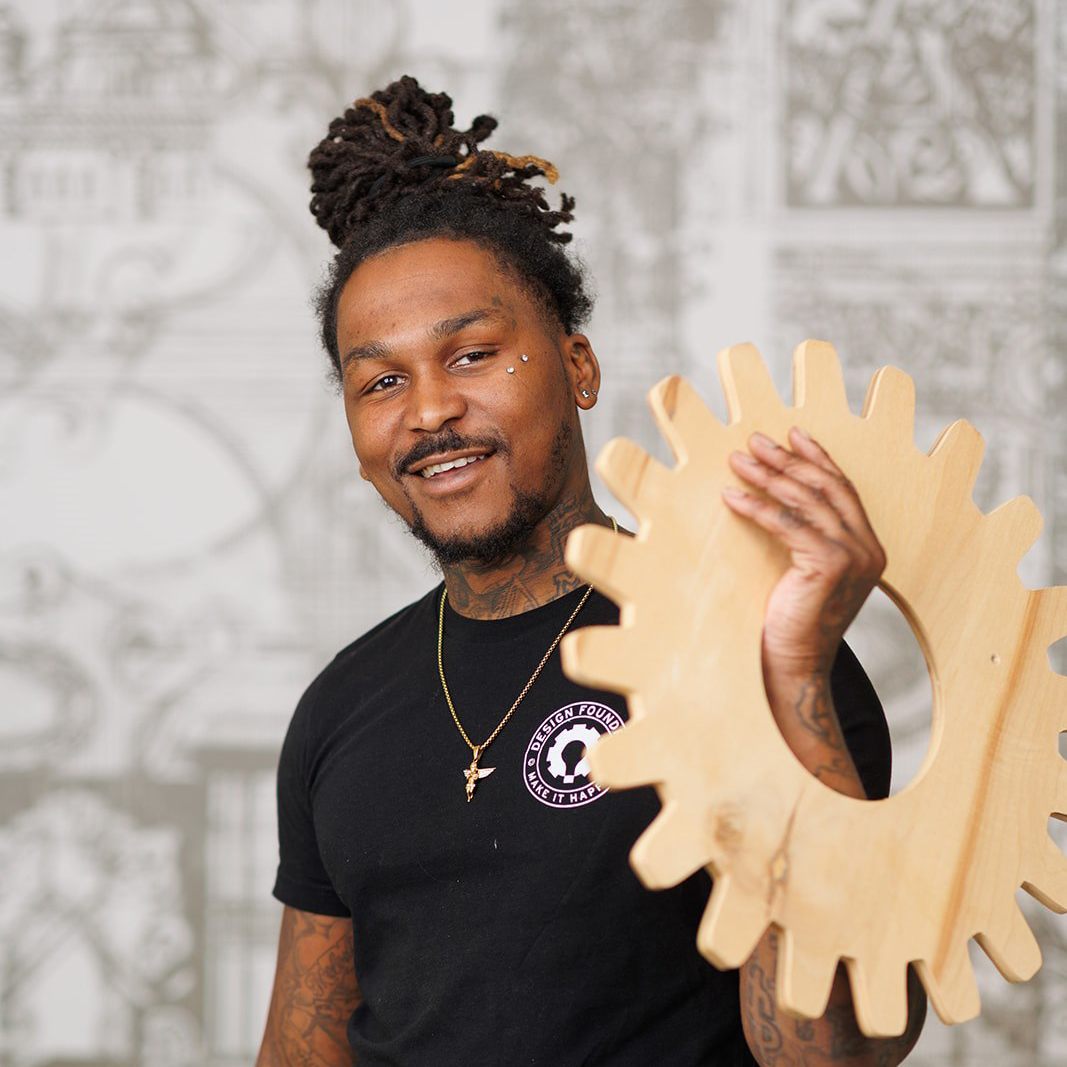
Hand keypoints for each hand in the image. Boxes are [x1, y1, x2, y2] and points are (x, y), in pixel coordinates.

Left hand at [722, 428, 885, 682]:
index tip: (793, 434)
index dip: (817, 458)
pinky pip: (788, 525)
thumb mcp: (803, 571)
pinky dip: (756, 507)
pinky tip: (731, 496)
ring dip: (768, 476)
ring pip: (807, 501)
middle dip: (789, 459)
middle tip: (755, 440)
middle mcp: (868, 549)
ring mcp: (854, 556)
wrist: (793, 665)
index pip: (843, 489)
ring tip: (738, 460)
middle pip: (826, 487)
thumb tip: (773, 497)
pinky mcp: (830, 565)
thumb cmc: (790, 621)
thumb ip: (804, 537)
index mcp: (868, 547)